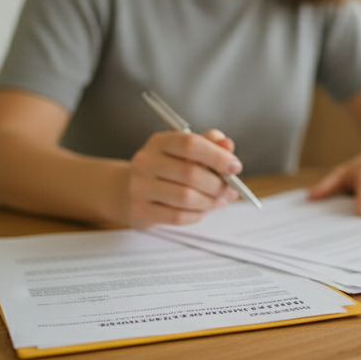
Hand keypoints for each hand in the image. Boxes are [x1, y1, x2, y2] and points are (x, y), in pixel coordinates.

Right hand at [127, 128, 241, 227]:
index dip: (217, 156)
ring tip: (219, 200)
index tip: (235, 166)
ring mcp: (140, 188)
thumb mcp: (182, 151)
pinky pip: (177, 216)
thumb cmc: (163, 169)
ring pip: (186, 198)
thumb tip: (227, 144)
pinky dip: (197, 215)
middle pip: (191, 173)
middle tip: (231, 189)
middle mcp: (146, 162)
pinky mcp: (140, 211)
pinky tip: (203, 210)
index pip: (190, 144)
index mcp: (159, 142)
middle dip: (218, 184)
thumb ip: (207, 144)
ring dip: (210, 201)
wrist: (125, 190)